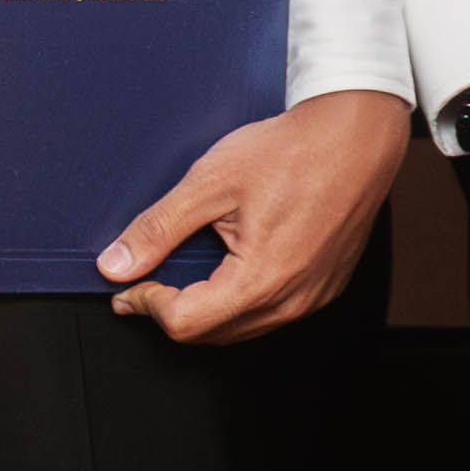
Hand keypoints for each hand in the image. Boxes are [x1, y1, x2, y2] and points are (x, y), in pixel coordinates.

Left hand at [106, 87, 415, 346]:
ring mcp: (313, 297)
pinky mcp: (325, 287)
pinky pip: (271, 314)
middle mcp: (292, 299)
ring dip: (204, 310)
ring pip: (241, 328)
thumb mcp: (208, 183)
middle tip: (144, 281)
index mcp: (261, 279)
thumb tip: (116, 264)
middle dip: (170, 311)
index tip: (128, 285)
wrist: (353, 136)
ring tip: (182, 273)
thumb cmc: (291, 152)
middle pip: (211, 334)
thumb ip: (157, 229)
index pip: (185, 323)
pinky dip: (238, 303)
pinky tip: (226, 270)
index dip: (147, 304)